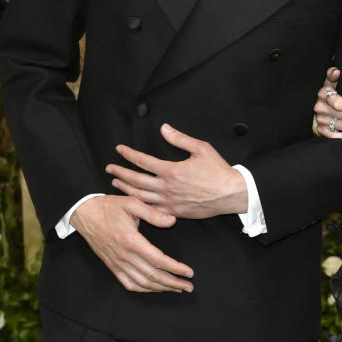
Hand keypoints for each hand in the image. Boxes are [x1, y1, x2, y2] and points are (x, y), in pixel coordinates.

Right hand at [71, 195, 192, 292]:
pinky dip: (144, 289)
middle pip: (153, 276)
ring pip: (142, 283)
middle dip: (173, 283)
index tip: (189, 272)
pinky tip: (155, 288)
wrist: (83, 213)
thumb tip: (172, 221)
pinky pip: (129, 284)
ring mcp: (117, 263)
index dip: (176, 268)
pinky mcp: (112, 266)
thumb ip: (153, 213)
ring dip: (161, 288)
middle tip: (189, 286)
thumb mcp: (131, 202)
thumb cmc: (108, 207)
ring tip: (177, 288)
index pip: (158, 260)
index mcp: (131, 240)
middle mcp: (124, 255)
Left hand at [107, 123, 247, 218]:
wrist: (232, 194)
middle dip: (120, 173)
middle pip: (136, 180)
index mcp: (172, 170)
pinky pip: (153, 211)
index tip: (119, 150)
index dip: (128, 154)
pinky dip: (140, 206)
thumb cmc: (219, 171)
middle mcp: (167, 187)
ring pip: (141, 196)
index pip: (143, 161)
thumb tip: (164, 129)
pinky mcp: (175, 213)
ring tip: (116, 184)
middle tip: (110, 169)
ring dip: (126, 189)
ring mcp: (170, 202)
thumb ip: (180, 139)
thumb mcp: (201, 148)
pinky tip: (133, 202)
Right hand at [313, 66, 341, 138]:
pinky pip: (336, 137)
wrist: (318, 103)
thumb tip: (337, 72)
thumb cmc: (329, 90)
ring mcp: (321, 121)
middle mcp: (321, 109)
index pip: (339, 103)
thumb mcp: (330, 81)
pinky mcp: (322, 131)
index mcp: (323, 95)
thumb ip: (332, 74)